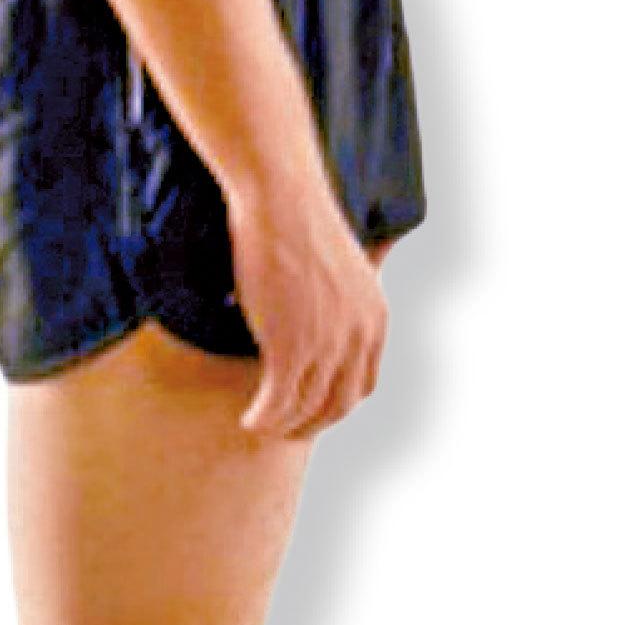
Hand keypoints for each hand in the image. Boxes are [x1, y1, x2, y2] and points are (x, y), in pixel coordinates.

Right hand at [224, 171, 388, 441]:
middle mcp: (359, 336)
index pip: (362, 384)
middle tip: (285, 428)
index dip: (335, 403)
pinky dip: (263, 419)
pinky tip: (249, 420)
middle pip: (337, 405)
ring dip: (282, 426)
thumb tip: (323, 312)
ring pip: (305, 410)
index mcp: (375, 317)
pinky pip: (277, 403)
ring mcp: (327, 345)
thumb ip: (341, 299)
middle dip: (310, 423)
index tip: (310, 407)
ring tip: (260, 425)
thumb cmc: (298, 218)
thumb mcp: (339, 266)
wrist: (280, 196)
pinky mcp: (292, 347)